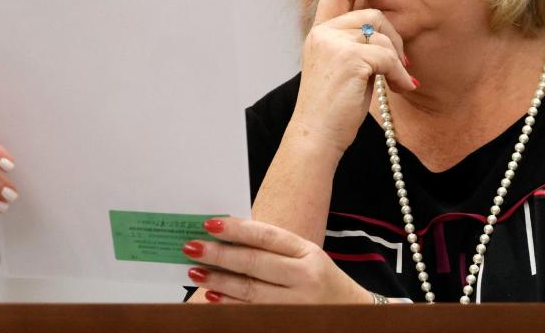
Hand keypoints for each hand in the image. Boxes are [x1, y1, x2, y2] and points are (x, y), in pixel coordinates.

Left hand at [184, 217, 371, 303]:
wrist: (352, 314)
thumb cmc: (320, 280)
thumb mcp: (306, 257)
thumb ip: (274, 249)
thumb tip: (228, 238)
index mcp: (308, 252)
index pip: (267, 236)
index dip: (237, 229)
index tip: (210, 224)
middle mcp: (304, 278)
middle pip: (255, 264)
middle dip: (219, 255)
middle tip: (192, 247)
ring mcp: (297, 304)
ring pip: (250, 291)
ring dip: (219, 281)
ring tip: (195, 272)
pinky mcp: (287, 322)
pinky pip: (252, 313)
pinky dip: (229, 305)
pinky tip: (212, 297)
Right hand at [291, 0, 415, 153]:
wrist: (316, 135)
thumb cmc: (332, 108)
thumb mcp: (340, 67)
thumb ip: (353, 44)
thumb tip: (383, 30)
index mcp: (318, 32)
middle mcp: (323, 33)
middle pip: (371, 12)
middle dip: (394, 34)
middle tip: (402, 60)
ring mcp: (334, 43)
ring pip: (381, 34)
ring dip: (397, 58)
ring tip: (399, 80)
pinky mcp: (349, 59)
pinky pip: (387, 57)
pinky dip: (399, 74)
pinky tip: (402, 88)